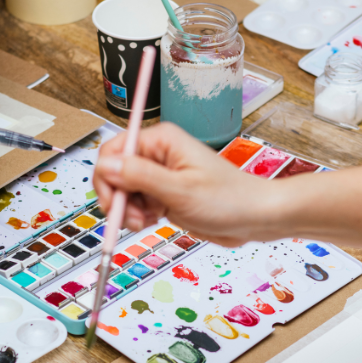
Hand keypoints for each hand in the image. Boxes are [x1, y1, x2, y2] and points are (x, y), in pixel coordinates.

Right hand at [93, 123, 277, 245]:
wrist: (254, 218)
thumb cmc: (229, 199)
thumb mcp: (180, 190)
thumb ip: (140, 177)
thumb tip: (107, 166)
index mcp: (161, 141)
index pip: (113, 150)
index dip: (107, 177)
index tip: (113, 202)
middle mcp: (158, 154)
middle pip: (115, 172)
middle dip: (118, 199)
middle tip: (133, 219)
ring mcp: (160, 175)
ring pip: (123, 191)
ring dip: (128, 210)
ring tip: (148, 221)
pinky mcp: (163, 193)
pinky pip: (136, 203)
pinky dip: (139, 215)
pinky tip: (155, 220)